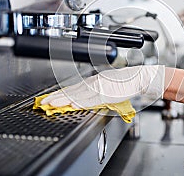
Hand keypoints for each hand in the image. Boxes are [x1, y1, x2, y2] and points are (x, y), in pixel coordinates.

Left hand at [41, 65, 164, 107]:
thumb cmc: (129, 82)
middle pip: (72, 91)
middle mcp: (95, 82)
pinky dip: (80, 103)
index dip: (61, 94)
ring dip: (63, 100)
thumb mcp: (109, 86)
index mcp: (95, 81)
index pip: (74, 89)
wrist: (141, 77)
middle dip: (56, 97)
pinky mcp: (106, 94)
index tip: (50, 98)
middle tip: (43, 102)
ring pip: (77, 95)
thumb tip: (86, 100)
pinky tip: (71, 105)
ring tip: (51, 104)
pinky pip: (90, 99)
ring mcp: (100, 88)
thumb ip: (98, 93)